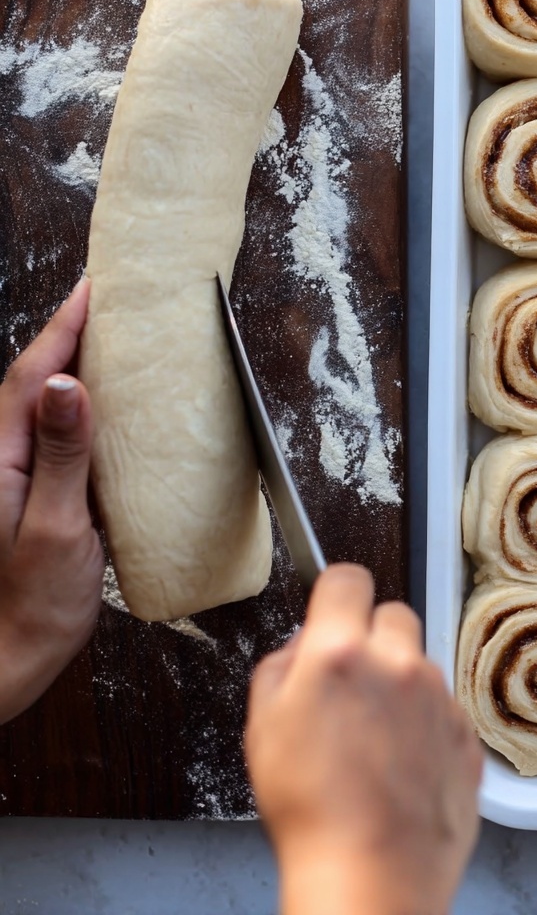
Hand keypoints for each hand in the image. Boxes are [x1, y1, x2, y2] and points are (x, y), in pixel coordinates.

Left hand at [0, 278, 103, 723]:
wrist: (11, 658)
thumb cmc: (29, 605)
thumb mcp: (53, 528)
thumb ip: (59, 455)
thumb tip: (65, 384)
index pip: (30, 375)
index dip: (63, 327)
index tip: (93, 289)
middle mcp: (3, 457)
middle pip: (35, 379)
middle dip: (70, 333)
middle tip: (110, 298)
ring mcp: (17, 474)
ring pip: (47, 402)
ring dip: (77, 364)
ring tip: (116, 336)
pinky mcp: (38, 492)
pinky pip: (61, 433)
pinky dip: (86, 405)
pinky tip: (114, 403)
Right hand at [245, 564, 482, 914]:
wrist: (372, 877)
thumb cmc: (312, 814)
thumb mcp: (262, 729)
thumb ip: (281, 666)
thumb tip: (303, 643)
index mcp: (341, 653)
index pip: (347, 578)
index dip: (335, 593)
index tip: (333, 610)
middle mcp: (399, 663)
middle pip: (393, 613)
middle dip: (372, 638)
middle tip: (352, 684)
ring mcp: (440, 698)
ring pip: (421, 663)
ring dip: (400, 684)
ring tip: (373, 740)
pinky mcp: (467, 734)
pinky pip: (445, 708)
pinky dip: (426, 724)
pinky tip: (401, 765)